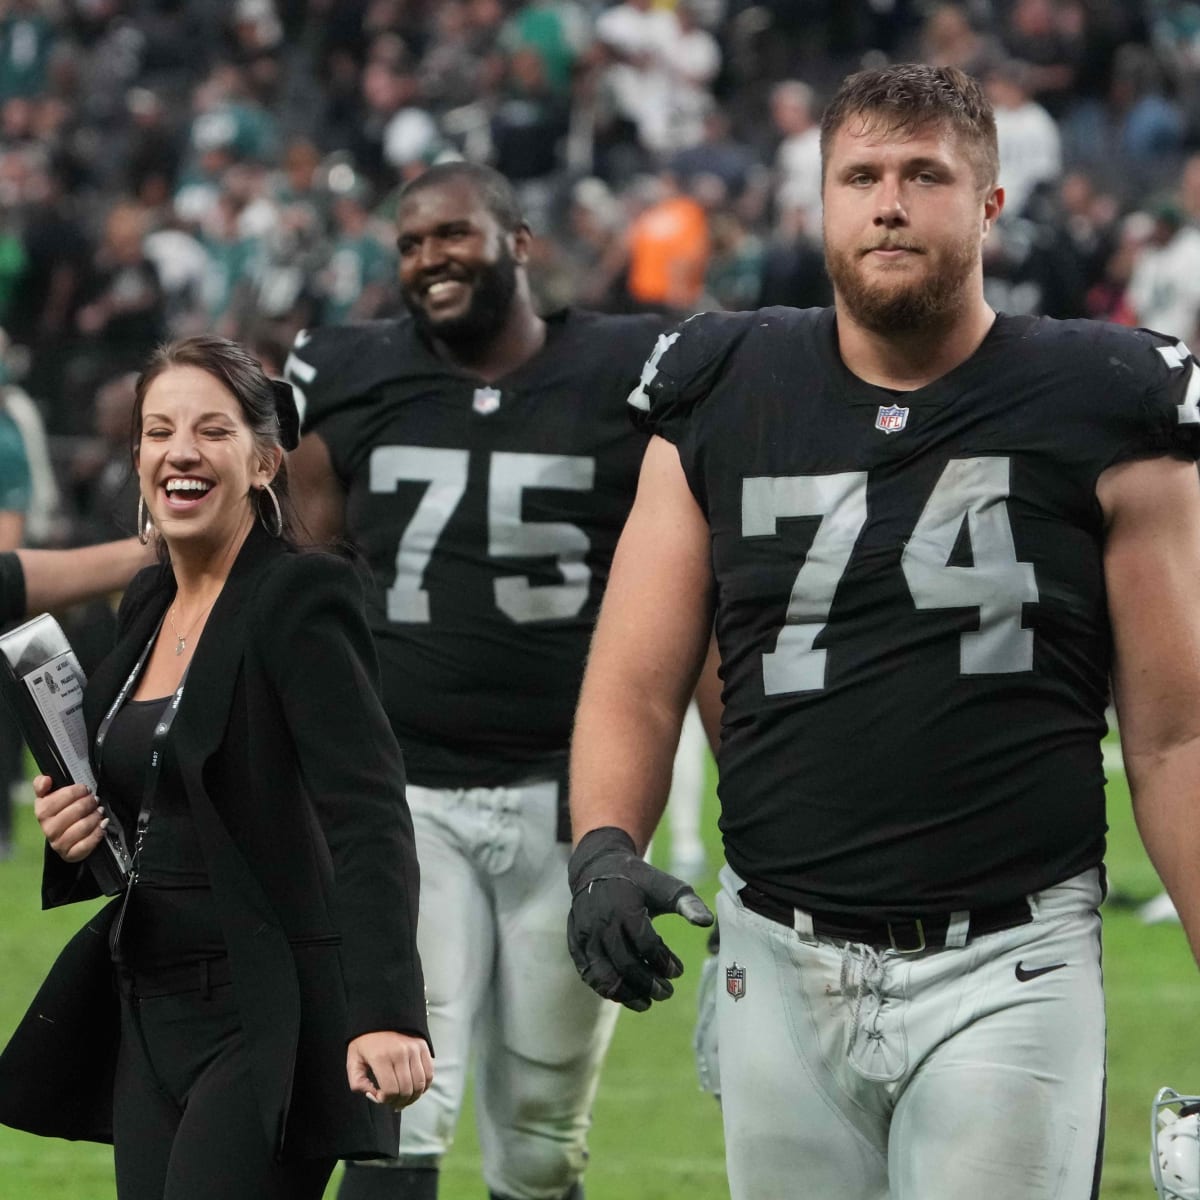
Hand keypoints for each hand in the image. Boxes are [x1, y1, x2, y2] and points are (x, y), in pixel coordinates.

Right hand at [32, 775, 107, 862]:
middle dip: (88, 803)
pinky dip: (97, 833)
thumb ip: (43, 784)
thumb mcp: (50, 796)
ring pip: (81, 827)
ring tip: (100, 811)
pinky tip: (102, 825)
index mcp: (42, 812)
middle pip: (74, 812)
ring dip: (94, 817)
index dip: (76, 791)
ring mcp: (59, 844)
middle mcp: (48, 829)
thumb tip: (46, 780)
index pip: (60, 798)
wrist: (65, 837)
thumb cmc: (61, 811)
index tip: (86, 789)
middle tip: (95, 799)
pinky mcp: (71, 855)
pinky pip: (86, 844)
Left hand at [346, 1031, 432, 1110]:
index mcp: (381, 1057)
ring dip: (412, 1097)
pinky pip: (429, 1073)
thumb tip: (373, 1095)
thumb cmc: (365, 1039)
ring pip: (420, 1084)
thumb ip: (357, 1082)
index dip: (385, 1100)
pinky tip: (414, 1089)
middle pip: (406, 1090)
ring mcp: (414, 1049)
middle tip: (391, 1102)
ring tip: (403, 1099)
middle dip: (398, 1102)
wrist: (380, 1013)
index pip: (390, 1090)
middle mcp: (400, 1053)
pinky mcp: (423, 1046)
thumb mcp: (353, 1059)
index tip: (379, 1097)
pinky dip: (424, 1086)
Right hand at [567, 826, 713, 1012]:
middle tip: (667, 993)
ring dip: (626, 994)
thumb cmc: (637, 880)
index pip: (645, 943)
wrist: (597, 868)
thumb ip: (687, 903)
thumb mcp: (664, 885)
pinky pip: (588, 973)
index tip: (678, 972)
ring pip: (603, 975)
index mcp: (625, 906)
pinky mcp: (575, 943)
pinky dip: (606, 989)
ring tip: (647, 1003)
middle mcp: (601, 922)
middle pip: (625, 964)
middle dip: (648, 984)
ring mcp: (585, 934)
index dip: (664, 962)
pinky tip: (625, 995)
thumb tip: (708, 922)